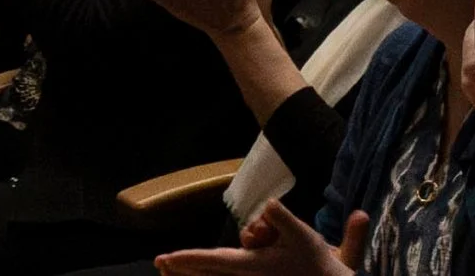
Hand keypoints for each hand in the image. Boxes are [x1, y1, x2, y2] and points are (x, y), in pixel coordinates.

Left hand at [154, 201, 366, 275]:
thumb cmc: (314, 262)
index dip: (188, 259)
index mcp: (252, 265)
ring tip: (171, 270)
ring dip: (191, 274)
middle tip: (160, 263)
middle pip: (205, 274)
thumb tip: (266, 206)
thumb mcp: (303, 235)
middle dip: (181, 268)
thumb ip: (282, 219)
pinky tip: (202, 274)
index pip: (212, 260)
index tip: (167, 258)